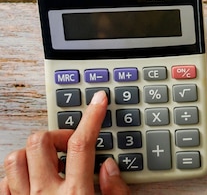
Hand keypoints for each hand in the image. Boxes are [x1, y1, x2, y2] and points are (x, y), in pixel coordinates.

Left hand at [1, 91, 129, 194]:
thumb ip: (116, 190)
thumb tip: (110, 165)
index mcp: (76, 193)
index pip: (81, 143)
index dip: (92, 116)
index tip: (98, 100)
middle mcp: (45, 193)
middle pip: (41, 143)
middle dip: (58, 136)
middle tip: (70, 145)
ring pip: (16, 158)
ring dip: (33, 154)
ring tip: (50, 161)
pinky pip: (4, 182)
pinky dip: (18, 175)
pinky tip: (33, 178)